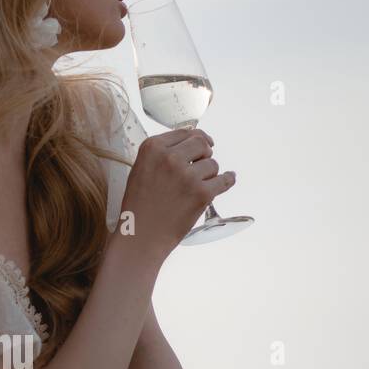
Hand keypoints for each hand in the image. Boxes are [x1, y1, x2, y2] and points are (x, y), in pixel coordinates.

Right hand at [121, 129, 235, 260]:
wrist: (140, 236)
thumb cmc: (140, 206)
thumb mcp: (141, 169)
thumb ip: (163, 153)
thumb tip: (197, 140)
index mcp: (152, 148)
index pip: (184, 132)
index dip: (196, 138)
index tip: (202, 144)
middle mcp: (169, 158)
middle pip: (201, 143)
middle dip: (204, 153)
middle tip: (201, 165)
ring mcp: (187, 176)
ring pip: (212, 164)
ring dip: (209, 174)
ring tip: (195, 188)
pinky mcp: (201, 193)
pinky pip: (224, 180)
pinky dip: (227, 180)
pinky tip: (228, 179)